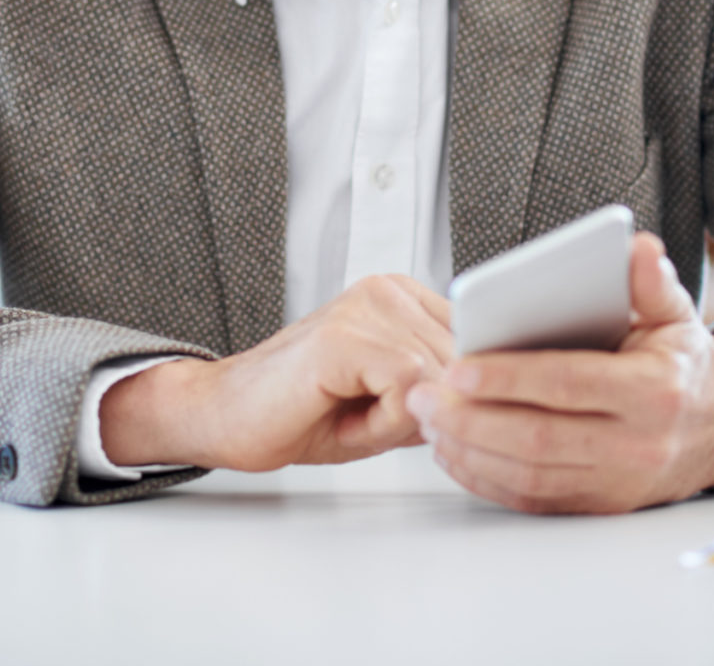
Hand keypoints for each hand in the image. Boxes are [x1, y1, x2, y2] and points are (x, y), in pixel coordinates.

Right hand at [102, 274, 454, 470]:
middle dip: (430, 412)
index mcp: (402, 296)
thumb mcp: (391, 404)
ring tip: (352, 417)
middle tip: (370, 422)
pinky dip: (385, 423)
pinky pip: (409, 389)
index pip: (479, 345)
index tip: (423, 419)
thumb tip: (490, 402)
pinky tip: (345, 420)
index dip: (459, 396)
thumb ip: (441, 395)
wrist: (223, 416)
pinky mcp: (343, 336)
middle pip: (465, 364)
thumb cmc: (301, 413)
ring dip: (403, 420)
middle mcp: (387, 290)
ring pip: (440, 379)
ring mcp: (364, 307)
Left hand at [406, 231, 713, 514]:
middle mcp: (638, 444)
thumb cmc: (679, 362)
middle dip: (470, 419)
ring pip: (529, 475)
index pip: (568, 384)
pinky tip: (453, 452)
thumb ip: (650, 283)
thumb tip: (636, 248)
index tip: (457, 368)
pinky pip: (532, 500)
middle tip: (422, 396)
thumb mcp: (673, 315)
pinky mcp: (600, 504)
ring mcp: (618, 482)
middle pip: (538, 438)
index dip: (508, 379)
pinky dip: (485, 479)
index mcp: (655, 391)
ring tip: (428, 420)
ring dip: (468, 450)